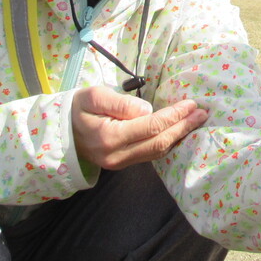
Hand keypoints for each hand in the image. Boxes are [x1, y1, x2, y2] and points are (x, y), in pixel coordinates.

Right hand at [71, 86, 208, 168]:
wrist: (58, 132)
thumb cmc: (76, 109)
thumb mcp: (93, 96)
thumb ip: (120, 102)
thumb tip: (147, 109)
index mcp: (110, 137)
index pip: (151, 127)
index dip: (174, 116)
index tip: (191, 104)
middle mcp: (117, 156)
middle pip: (159, 143)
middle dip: (183, 127)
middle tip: (202, 114)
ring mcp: (120, 164)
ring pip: (157, 153)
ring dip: (179, 136)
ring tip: (196, 121)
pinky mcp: (122, 164)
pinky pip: (150, 155)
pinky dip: (168, 143)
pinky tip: (179, 132)